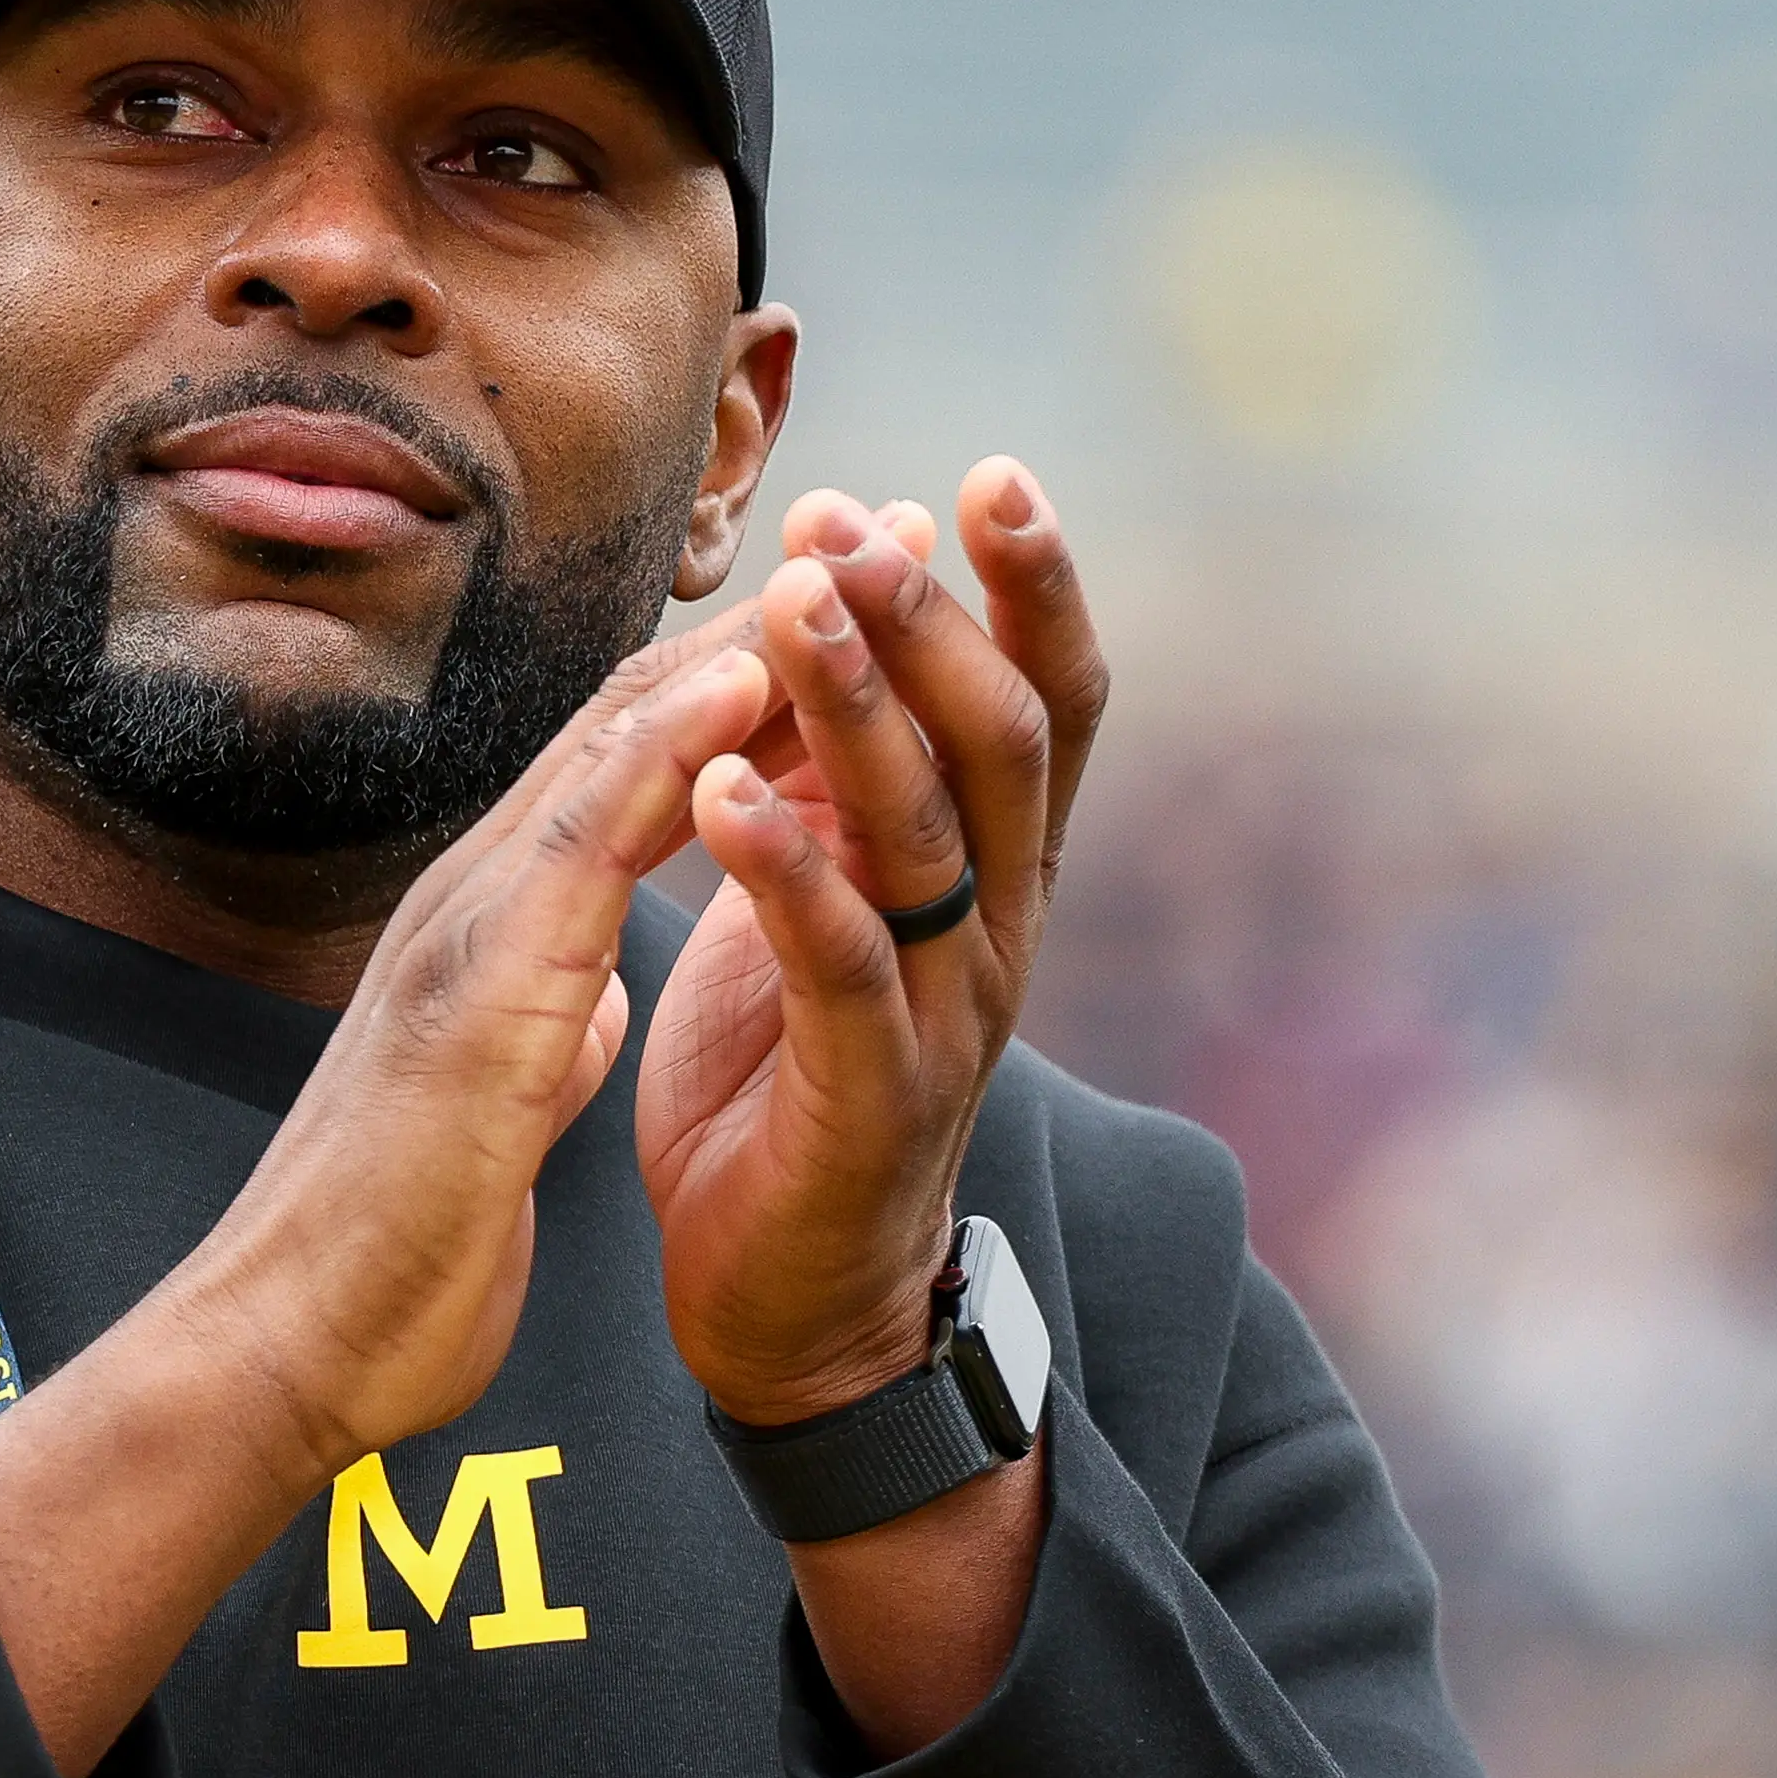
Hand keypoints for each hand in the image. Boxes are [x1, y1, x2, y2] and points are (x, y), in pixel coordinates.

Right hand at [169, 625, 780, 1473]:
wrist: (291, 1349)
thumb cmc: (393, 1249)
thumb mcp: (496, 1111)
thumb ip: (540, 1034)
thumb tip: (583, 1002)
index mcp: (498, 929)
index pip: (637, 768)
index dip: (750, 680)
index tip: (861, 613)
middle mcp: (481, 896)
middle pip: (639, 718)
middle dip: (774, 622)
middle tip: (890, 533)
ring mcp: (472, 929)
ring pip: (618, 745)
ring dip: (743, 643)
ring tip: (855, 563)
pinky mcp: (478, 990)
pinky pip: (588, 842)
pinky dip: (673, 750)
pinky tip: (753, 682)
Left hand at [639, 461, 1108, 1427]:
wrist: (799, 1303)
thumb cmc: (799, 1078)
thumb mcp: (840, 897)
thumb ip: (860, 772)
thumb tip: (867, 596)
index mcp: (996, 876)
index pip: (1049, 706)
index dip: (1033, 591)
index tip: (987, 474)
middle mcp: (999, 932)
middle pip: (1001, 743)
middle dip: (931, 619)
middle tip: (851, 523)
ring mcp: (947, 1018)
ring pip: (927, 834)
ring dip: (857, 706)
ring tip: (792, 602)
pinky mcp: (873, 1102)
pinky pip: (841, 965)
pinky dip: (786, 868)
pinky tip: (727, 787)